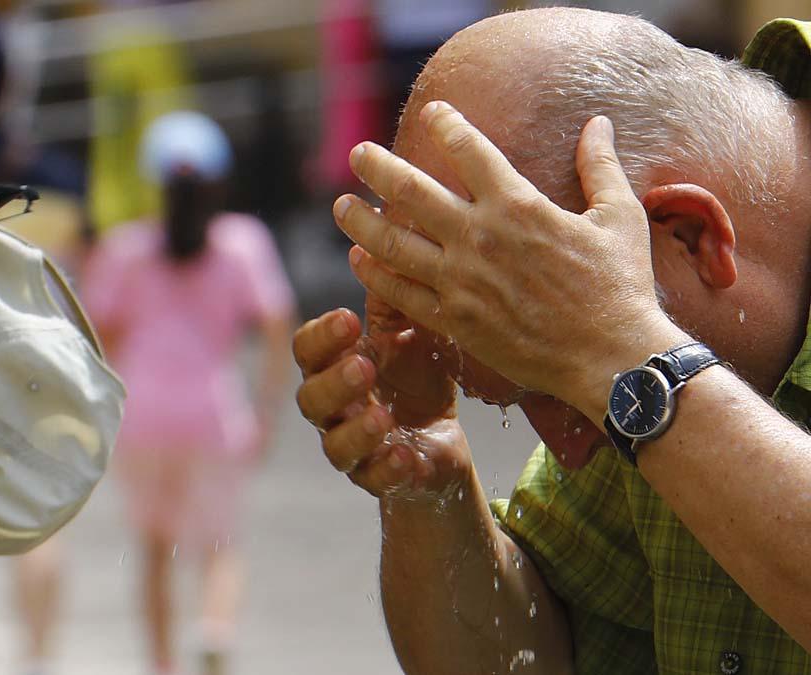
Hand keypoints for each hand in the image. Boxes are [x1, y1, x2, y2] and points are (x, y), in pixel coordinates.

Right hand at [293, 307, 472, 498]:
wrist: (441, 438)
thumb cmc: (416, 377)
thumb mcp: (411, 332)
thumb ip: (393, 296)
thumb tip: (385, 232)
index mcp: (334, 365)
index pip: (308, 350)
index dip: (321, 336)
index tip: (348, 320)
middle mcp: (333, 408)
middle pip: (311, 398)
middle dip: (334, 382)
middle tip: (363, 366)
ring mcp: (352, 447)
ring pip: (335, 444)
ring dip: (356, 430)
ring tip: (383, 416)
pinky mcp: (380, 478)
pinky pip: (373, 480)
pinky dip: (386, 469)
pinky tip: (405, 456)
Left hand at [336, 102, 684, 418]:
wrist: (610, 358)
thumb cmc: (620, 286)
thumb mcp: (619, 217)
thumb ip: (600, 167)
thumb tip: (597, 123)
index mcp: (518, 205)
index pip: (469, 150)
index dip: (446, 125)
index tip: (433, 113)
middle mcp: (479, 237)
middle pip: (410, 191)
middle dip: (377, 168)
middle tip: (357, 155)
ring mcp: (461, 280)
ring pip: (391, 243)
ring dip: (360, 221)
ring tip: (342, 206)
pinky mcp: (453, 319)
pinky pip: (401, 293)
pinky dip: (375, 275)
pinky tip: (360, 260)